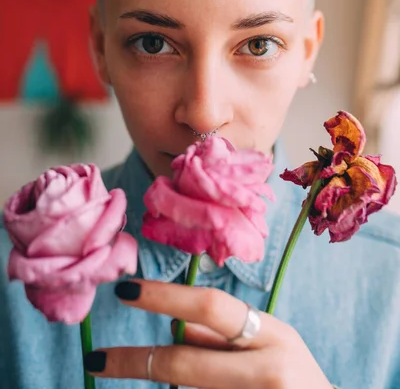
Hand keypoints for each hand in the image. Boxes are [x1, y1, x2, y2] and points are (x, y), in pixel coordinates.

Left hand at [85, 279, 331, 388]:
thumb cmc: (297, 382)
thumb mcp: (272, 347)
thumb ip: (224, 336)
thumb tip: (175, 326)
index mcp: (273, 334)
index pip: (209, 306)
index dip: (163, 296)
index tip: (124, 290)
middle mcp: (269, 368)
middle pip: (185, 364)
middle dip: (134, 362)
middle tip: (98, 359)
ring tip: (199, 382)